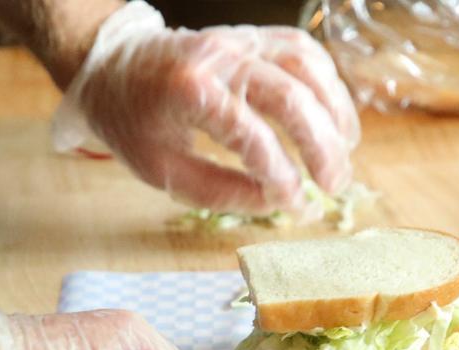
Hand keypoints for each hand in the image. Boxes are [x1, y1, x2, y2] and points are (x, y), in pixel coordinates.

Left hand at [52, 1, 359, 217]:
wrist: (114, 67)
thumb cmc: (133, 122)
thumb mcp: (160, 170)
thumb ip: (217, 191)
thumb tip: (275, 204)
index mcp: (187, 92)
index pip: (250, 136)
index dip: (280, 175)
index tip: (294, 205)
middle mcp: (219, 57)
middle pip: (289, 97)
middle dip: (320, 147)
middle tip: (334, 186)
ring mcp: (240, 39)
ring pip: (306, 68)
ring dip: (334, 113)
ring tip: (345, 155)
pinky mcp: (253, 35)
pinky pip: (303, 51)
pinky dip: (328, 85)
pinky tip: (335, 119)